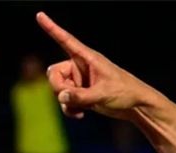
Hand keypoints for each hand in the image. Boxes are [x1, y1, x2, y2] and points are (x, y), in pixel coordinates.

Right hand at [36, 12, 154, 119]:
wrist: (136, 106)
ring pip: (58, 89)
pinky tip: (80, 115)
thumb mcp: (103, 94)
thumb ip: (80, 96)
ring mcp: (79, 81)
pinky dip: (69, 107)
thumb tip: (61, 96)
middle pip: (53, 73)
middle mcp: (80, 67)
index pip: (66, 40)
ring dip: (66, 101)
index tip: (39, 14)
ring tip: (82, 110)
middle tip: (71, 98)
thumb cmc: (125, 93)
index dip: (51, 28)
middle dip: (59, 87)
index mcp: (87, 58)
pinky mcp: (81, 93)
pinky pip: (64, 99)